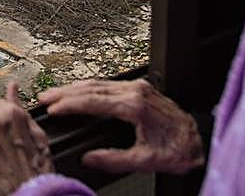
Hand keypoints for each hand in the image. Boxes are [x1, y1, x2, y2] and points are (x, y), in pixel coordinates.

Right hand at [36, 79, 203, 173]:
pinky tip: (81, 92)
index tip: (52, 109)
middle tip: (44, 97)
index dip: (70, 105)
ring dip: (76, 88)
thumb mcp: (145, 161)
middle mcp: (135, 91)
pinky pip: (109, 83)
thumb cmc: (178, 150)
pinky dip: (90, 88)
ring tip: (56, 94)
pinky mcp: (141, 88)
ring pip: (99, 82)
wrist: (199, 141)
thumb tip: (89, 159)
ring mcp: (139, 87)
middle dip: (65, 92)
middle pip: (91, 87)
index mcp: (134, 106)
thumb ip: (114, 160)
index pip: (92, 101)